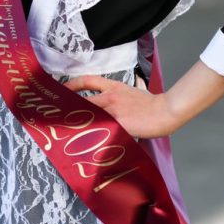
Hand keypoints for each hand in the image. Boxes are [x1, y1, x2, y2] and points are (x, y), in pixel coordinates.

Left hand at [62, 74, 178, 138]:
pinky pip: (102, 130)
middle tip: (59, 116)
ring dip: (79, 124)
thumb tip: (121, 96)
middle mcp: (110, 97)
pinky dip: (94, 136)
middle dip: (70, 108)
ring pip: (89, 116)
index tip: (62, 89)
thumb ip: (123, 94)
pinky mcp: (119, 124)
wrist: (164, 111)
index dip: (72, 84)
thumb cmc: (152, 103)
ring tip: (68, 132)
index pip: (88, 80)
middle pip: (83, 101)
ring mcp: (114, 111)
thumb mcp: (135, 92)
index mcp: (114, 86)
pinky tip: (87, 142)